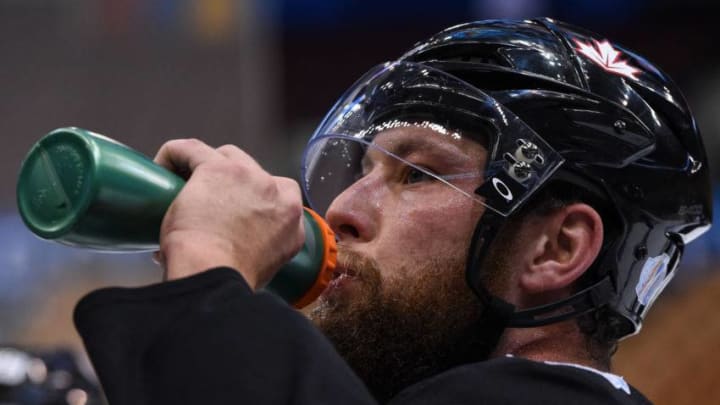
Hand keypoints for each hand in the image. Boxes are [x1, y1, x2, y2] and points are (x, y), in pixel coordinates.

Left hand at [152, 139, 304, 289]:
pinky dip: (174, 155)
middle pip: (252, 172)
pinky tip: (160, 168)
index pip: (275, 197)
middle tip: (205, 202)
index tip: (230, 212)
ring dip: (206, 167)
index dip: (251, 201)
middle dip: (230, 182)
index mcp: (292, 222)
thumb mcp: (263, 269)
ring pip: (225, 156)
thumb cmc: (230, 281)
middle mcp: (277, 193)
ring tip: (181, 186)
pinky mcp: (217, 168)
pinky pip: (192, 149)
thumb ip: (261, 250)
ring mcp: (249, 177)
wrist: (214, 277)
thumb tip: (232, 250)